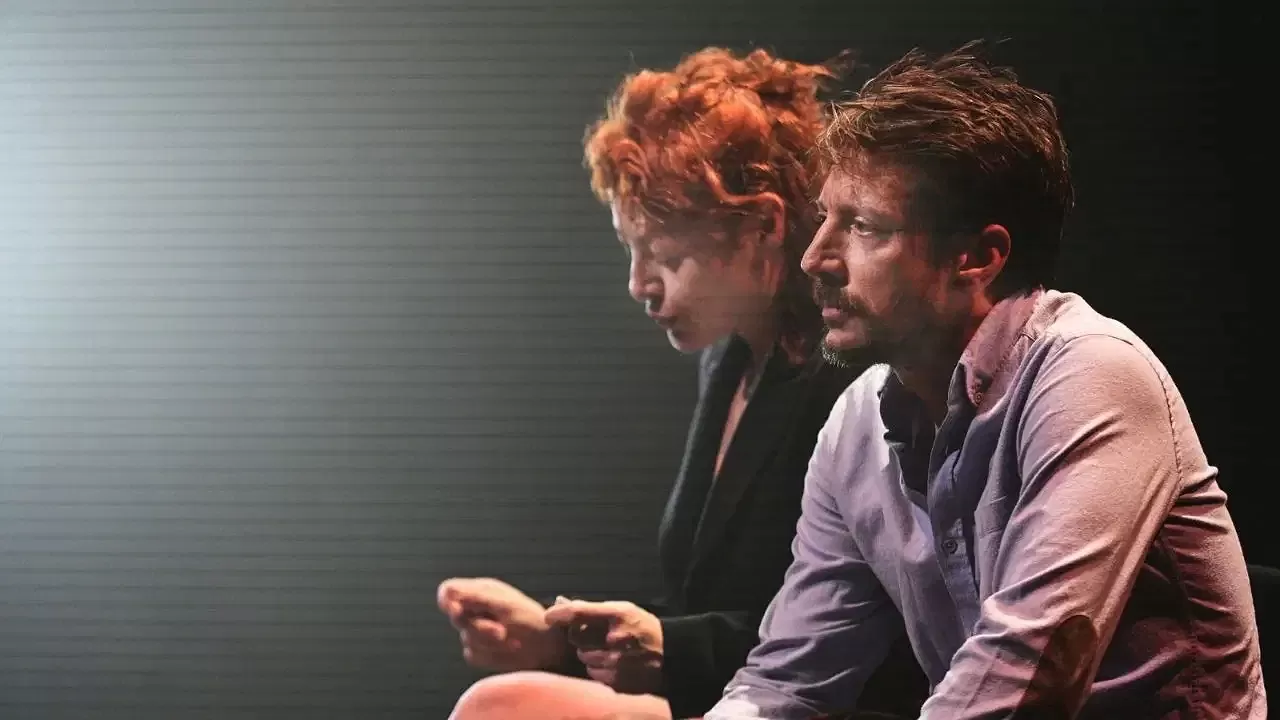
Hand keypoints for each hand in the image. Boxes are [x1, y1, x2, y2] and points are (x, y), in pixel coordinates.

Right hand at [436, 577, 567, 671]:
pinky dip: (491, 655)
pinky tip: (508, 650)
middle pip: (457, 618)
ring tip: (513, 641)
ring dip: (491, 643)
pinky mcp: (479, 650)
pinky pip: (473, 655)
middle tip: (502, 633)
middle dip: (480, 628)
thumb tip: (448, 592)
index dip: (446, 600)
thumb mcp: (505, 605)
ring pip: (466, 639)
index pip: (449, 590)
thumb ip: (475, 597)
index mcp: (481, 591)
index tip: (457, 611)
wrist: (549, 649)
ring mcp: (476, 631)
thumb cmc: (531, 621)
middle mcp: (475, 610)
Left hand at [543, 597, 663, 693]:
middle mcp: (615, 639)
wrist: (672, 656)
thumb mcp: (624, 610)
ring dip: (590, 654)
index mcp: (618, 615)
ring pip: (584, 658)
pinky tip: (615, 664)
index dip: (559, 614)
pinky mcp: (616, 682)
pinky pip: (594, 674)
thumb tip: (561, 603)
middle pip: (576, 638)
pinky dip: (599, 670)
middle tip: (595, 636)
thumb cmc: (644, 629)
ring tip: (609, 651)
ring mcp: (615, 663)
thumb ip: (593, 609)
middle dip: (581, 637)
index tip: (549, 616)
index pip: (579, 612)